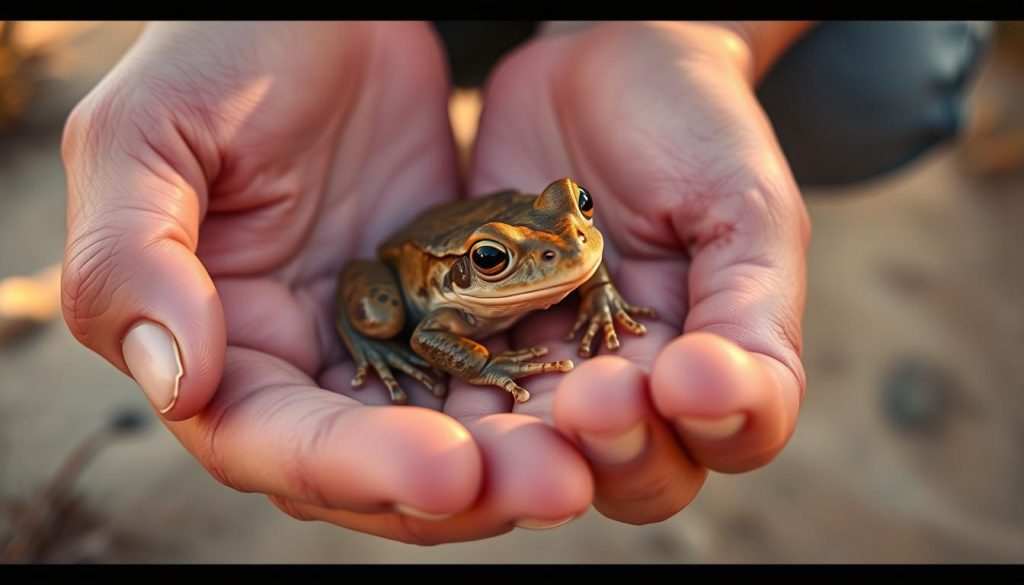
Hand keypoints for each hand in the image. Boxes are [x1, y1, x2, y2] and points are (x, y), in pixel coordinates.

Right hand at [61, 22, 590, 542]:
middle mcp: (297, 361)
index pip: (269, 439)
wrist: (329, 11)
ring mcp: (379, 339)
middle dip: (457, 489)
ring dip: (510, 460)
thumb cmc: (223, 52)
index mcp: (215, 339)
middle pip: (370, 464)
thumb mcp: (149, 133)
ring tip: (579, 464)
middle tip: (552, 485)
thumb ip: (132, 257)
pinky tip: (589, 394)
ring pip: (441, 432)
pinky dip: (533, 390)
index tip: (443, 471)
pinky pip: (491, 366)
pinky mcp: (447, 307)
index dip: (352, 466)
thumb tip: (179, 384)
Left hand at [470, 22, 809, 522]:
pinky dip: (447, 388)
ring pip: (530, 449)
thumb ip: (751, 307)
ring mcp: (548, 363)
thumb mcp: (743, 208)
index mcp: (709, 362)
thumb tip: (721, 396)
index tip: (678, 378)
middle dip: (602, 450)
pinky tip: (429, 376)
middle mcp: (629, 384)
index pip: (724, 436)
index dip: (708, 425)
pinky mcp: (477, 331)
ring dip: (514, 448)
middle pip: (622, 472)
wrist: (601, 70)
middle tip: (585, 401)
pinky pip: (459, 382)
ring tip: (499, 420)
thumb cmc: (694, 134)